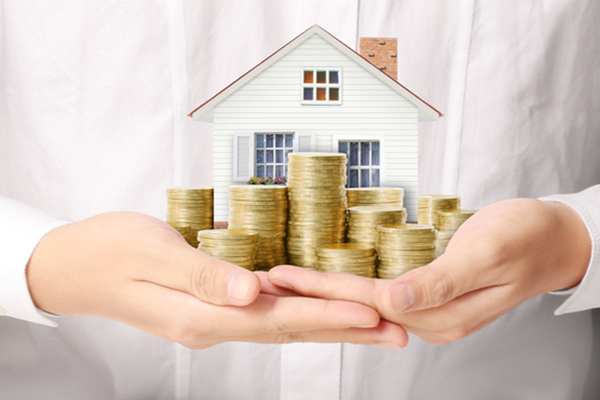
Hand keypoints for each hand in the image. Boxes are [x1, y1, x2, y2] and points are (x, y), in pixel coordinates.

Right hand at [27, 212, 405, 348]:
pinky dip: (298, 313)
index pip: (276, 319)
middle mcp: (212, 324)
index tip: (368, 314)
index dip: (325, 315)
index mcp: (201, 315)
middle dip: (343, 329)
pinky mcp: (211, 307)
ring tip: (371, 326)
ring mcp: (211, 319)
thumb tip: (250, 293)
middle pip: (289, 329)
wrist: (74, 264)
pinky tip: (317, 309)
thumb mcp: (152, 255)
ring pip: (282, 324)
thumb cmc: (107, 252)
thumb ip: (202, 276)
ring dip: (328, 324)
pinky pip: (264, 313)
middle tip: (393, 332)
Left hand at [268, 199, 590, 344]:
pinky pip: (381, 295)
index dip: (324, 289)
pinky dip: (350, 287)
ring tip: (287, 281)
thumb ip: (441, 280)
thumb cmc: (526, 237)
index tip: (286, 277)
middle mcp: (432, 319)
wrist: (553, 238)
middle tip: (268, 280)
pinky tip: (330, 281)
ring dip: (325, 292)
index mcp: (444, 313)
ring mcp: (432, 311)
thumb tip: (395, 302)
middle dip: (312, 294)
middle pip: (359, 306)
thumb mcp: (488, 251)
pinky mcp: (431, 297)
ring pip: (366, 303)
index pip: (369, 302)